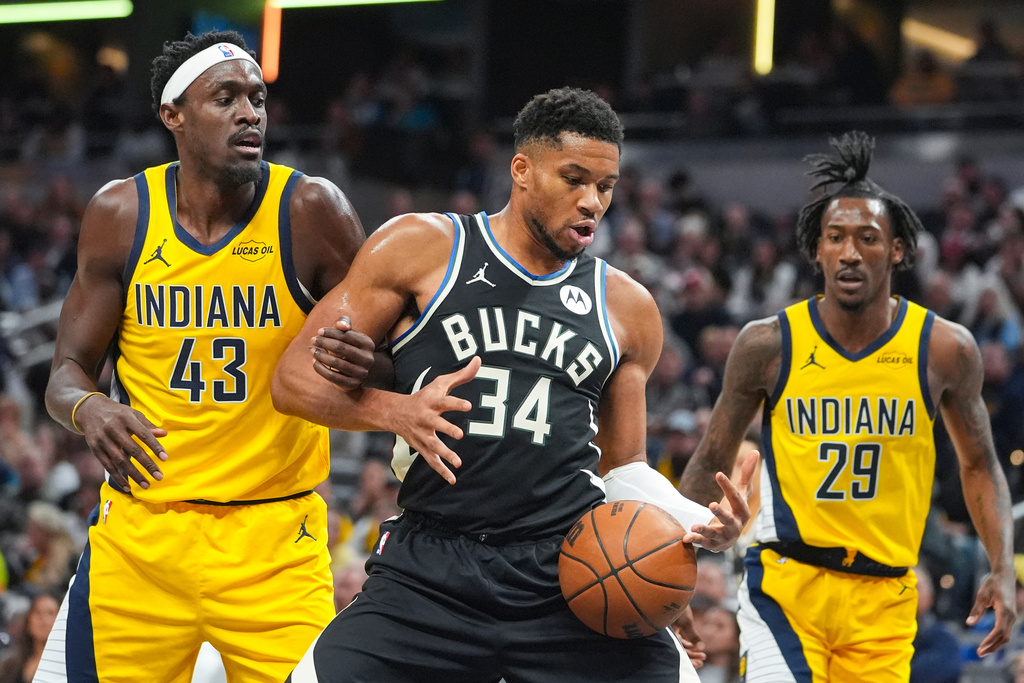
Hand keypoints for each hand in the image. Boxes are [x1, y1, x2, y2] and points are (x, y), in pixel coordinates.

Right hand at [76, 394, 167, 489]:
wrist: (89, 410)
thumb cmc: (118, 413)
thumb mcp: (133, 414)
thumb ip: (148, 425)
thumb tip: (164, 434)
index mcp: (126, 418)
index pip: (144, 434)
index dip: (155, 447)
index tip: (165, 458)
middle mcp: (113, 429)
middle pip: (133, 450)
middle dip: (147, 464)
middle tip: (159, 476)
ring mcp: (102, 440)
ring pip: (120, 461)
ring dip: (134, 474)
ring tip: (146, 485)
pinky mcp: (95, 449)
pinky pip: (108, 466)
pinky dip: (118, 478)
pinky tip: (128, 487)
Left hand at [310, 316, 376, 390]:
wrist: (361, 370)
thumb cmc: (351, 347)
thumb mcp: (350, 334)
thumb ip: (343, 324)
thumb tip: (341, 325)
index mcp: (368, 344)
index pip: (346, 335)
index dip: (331, 332)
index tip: (319, 331)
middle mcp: (368, 359)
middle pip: (341, 348)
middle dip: (324, 342)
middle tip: (313, 340)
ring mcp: (361, 373)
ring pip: (336, 363)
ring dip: (321, 355)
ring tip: (312, 350)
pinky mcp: (353, 384)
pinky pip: (332, 377)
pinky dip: (321, 369)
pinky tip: (314, 362)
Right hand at [392, 356, 480, 484]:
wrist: (396, 413)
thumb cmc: (425, 396)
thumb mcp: (440, 384)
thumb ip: (461, 375)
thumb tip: (479, 360)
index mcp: (432, 402)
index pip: (445, 401)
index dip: (456, 403)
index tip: (469, 405)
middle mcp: (426, 419)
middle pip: (437, 424)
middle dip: (447, 429)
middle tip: (460, 434)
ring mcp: (423, 435)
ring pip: (433, 445)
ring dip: (445, 454)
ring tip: (458, 462)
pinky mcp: (422, 447)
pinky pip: (431, 460)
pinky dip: (441, 471)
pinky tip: (453, 479)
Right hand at [671, 606, 706, 668]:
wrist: (670, 591)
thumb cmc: (675, 606)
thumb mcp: (686, 622)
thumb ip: (693, 636)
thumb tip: (702, 648)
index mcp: (665, 637)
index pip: (677, 654)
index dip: (689, 660)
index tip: (700, 662)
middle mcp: (665, 636)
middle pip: (678, 651)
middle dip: (691, 657)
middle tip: (702, 660)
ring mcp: (668, 631)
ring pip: (680, 646)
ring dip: (691, 650)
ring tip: (702, 654)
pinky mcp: (671, 626)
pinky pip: (679, 639)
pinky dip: (688, 643)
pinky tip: (696, 645)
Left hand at [682, 449, 757, 551]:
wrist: (730, 537)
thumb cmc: (736, 509)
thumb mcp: (742, 492)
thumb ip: (746, 474)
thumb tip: (755, 451)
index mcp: (742, 511)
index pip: (735, 497)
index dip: (727, 485)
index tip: (718, 473)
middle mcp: (735, 525)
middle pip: (728, 518)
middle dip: (721, 512)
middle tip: (711, 504)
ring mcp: (724, 536)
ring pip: (714, 533)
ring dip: (704, 529)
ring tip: (694, 525)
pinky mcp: (713, 544)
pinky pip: (704, 543)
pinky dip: (695, 540)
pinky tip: (686, 537)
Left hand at [968, 569, 1016, 656]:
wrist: (1005, 575)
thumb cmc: (992, 583)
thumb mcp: (982, 595)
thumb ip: (976, 610)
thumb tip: (969, 624)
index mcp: (1005, 610)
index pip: (999, 631)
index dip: (990, 641)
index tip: (980, 648)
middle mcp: (1012, 616)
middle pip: (1004, 637)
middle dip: (993, 647)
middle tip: (979, 653)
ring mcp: (1013, 617)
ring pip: (1006, 636)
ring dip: (995, 645)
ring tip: (982, 651)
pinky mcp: (1011, 616)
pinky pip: (1006, 631)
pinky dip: (998, 639)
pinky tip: (989, 643)